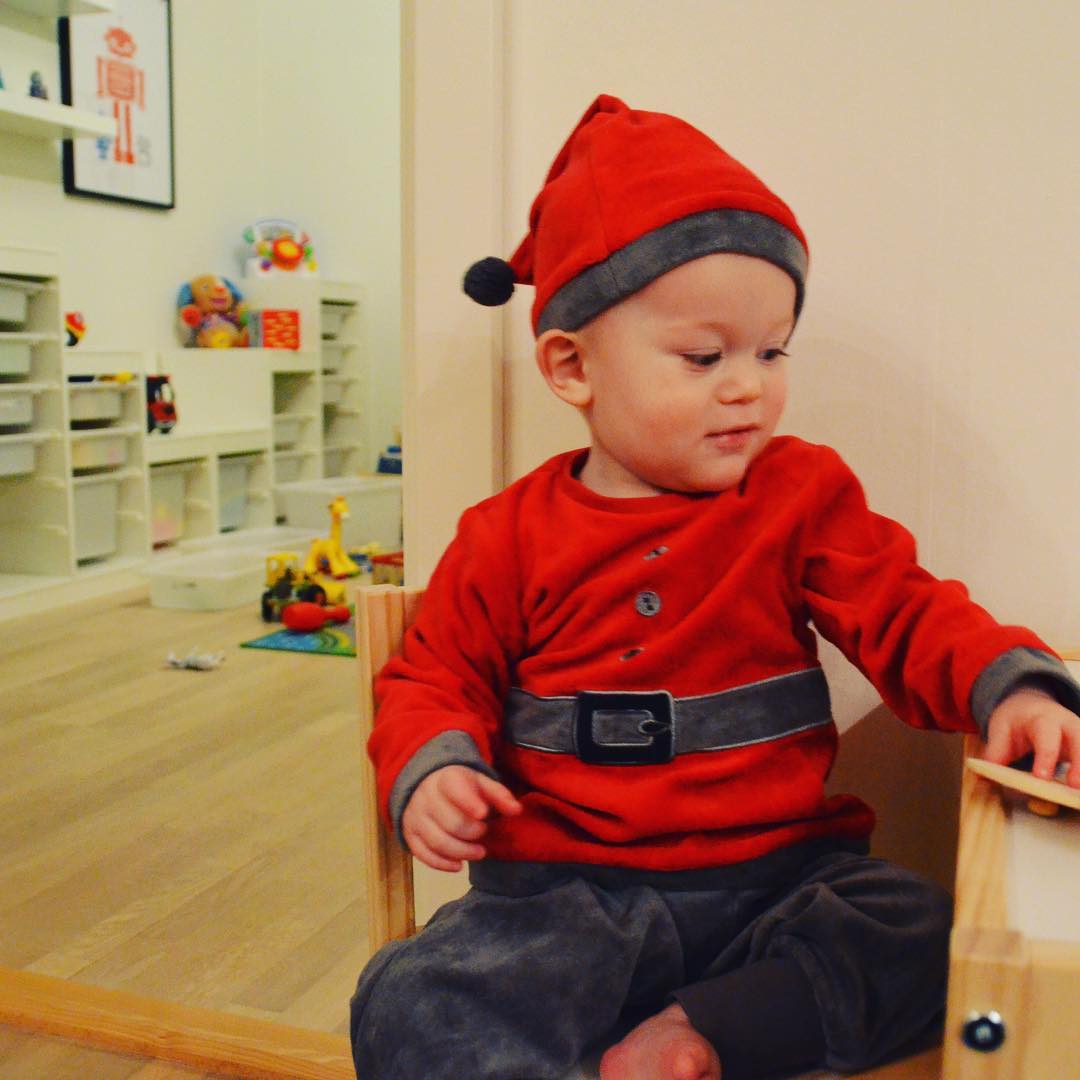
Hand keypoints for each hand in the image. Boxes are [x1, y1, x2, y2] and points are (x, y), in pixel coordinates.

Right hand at [402, 765, 522, 871]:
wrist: (426, 785)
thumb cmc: (460, 787)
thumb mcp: (481, 783)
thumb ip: (499, 795)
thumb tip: (517, 811)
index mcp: (445, 778)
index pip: (454, 789)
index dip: (468, 802)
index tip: (483, 814)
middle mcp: (425, 797)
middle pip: (449, 822)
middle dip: (472, 833)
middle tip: (485, 833)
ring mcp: (414, 817)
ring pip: (436, 841)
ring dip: (461, 852)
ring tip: (480, 852)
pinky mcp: (409, 835)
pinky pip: (422, 854)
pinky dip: (442, 864)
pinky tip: (459, 865)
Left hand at [983, 687, 1079, 787]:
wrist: (1031, 703)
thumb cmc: (1016, 721)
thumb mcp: (1001, 730)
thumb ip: (994, 754)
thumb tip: (980, 778)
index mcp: (1042, 719)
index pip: (1045, 736)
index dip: (1045, 757)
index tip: (1042, 777)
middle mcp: (1068, 724)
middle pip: (1079, 739)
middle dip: (1079, 763)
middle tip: (1075, 788)